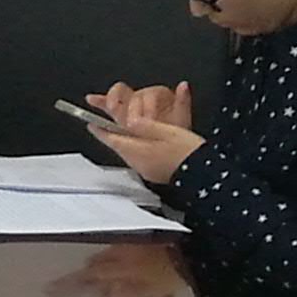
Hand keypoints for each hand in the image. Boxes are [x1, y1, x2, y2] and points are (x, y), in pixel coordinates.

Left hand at [86, 80, 203, 186]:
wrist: (204, 176)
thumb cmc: (189, 153)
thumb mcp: (167, 131)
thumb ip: (146, 125)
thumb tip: (129, 120)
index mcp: (138, 150)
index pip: (112, 139)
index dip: (100, 130)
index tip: (92, 123)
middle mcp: (138, 163)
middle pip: (118, 147)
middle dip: (111, 135)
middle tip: (105, 125)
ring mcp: (146, 170)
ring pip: (128, 152)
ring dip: (123, 141)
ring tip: (122, 132)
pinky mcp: (154, 174)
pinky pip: (139, 159)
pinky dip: (135, 149)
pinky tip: (141, 144)